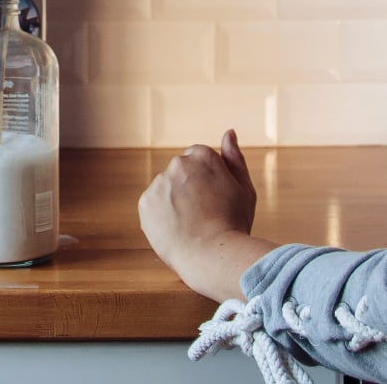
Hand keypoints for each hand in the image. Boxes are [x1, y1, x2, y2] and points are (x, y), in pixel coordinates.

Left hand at [139, 129, 275, 301]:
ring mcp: (159, 182)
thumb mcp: (244, 188)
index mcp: (202, 155)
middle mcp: (177, 163)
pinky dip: (161, 217)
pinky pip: (153, 207)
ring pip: (166, 190)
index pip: (199, 159)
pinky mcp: (145, 203)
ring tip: (191, 226)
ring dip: (174, 202)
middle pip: (181, 173)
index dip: (208, 182)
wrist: (213, 256)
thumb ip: (234, 158)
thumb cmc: (234, 224)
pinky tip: (177, 230)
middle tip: (205, 215)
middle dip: (189, 189)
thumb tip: (229, 132)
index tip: (216, 200)